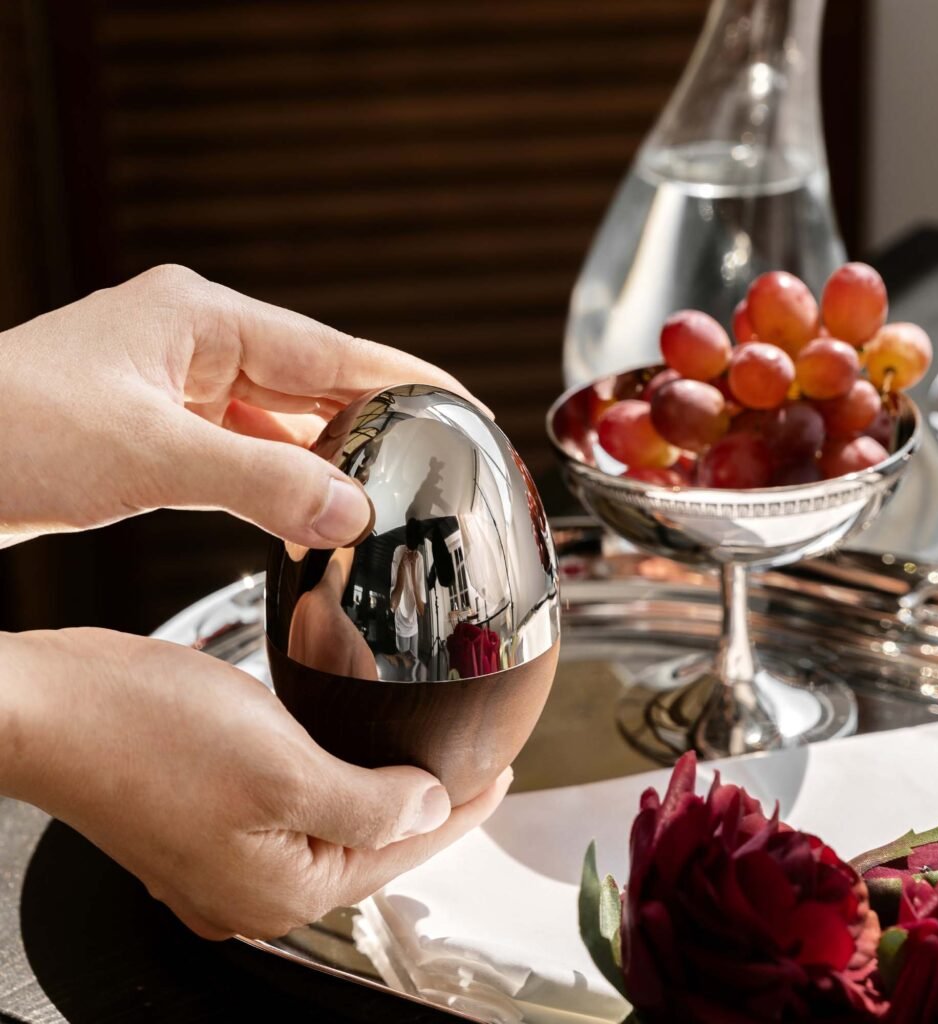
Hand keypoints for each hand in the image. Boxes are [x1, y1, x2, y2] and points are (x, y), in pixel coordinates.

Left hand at [0, 265, 481, 545]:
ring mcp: (176, 387)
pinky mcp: (158, 430)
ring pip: (280, 424)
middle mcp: (195, 343)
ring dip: (326, 461)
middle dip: (374, 425)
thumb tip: (352, 511)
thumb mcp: (149, 457)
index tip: (464, 406)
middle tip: (438, 464)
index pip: (333, 350)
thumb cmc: (9, 434)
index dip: (406, 380)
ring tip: (388, 494)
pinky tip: (307, 514)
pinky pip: (243, 453)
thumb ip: (262, 483)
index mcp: (202, 318)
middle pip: (314, 384)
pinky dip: (279, 483)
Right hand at [0, 628, 510, 938]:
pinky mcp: (199, 826)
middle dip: (426, 808)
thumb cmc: (149, 734)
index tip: (502, 778)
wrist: (51, 710)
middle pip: (369, 848)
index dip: (462, 813)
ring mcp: (219, 863)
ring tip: (424, 767)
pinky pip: (292, 813)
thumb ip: (369, 803)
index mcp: (280, 888)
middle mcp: (250, 890)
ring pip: (332, 829)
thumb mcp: (285, 769)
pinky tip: (346, 761)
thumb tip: (429, 811)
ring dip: (380, 794)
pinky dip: (332, 785)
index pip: (403, 851)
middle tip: (473, 771)